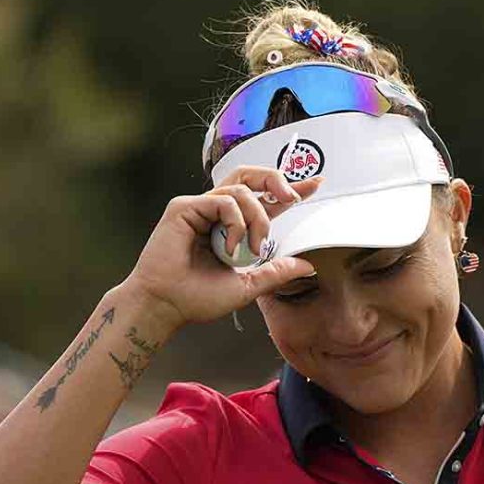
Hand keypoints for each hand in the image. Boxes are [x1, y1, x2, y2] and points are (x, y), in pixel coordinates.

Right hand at [121, 166, 323, 330]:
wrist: (167, 306)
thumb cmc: (197, 298)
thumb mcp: (248, 285)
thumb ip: (276, 272)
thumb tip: (308, 266)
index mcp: (233, 227)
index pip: (265, 199)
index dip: (290, 188)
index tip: (316, 184)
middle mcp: (217, 213)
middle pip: (251, 176)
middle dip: (276, 180)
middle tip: (294, 198)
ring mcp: (200, 208)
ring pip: (242, 189)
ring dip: (257, 218)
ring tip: (252, 248)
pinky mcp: (184, 207)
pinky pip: (223, 200)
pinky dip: (235, 223)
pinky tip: (230, 247)